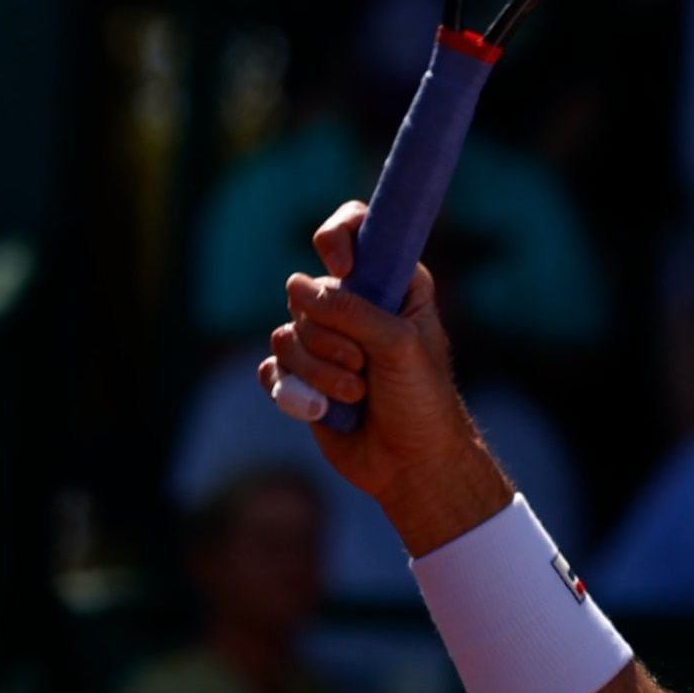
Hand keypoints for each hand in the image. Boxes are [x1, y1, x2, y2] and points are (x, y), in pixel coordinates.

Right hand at [263, 200, 511, 554]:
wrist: (412, 463)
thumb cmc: (421, 398)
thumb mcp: (399, 345)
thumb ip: (351, 312)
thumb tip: (295, 286)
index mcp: (391, 281)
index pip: (353, 228)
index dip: (336, 239)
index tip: (343, 271)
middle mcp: (355, 304)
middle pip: (307, 291)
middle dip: (332, 337)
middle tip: (366, 365)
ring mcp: (325, 340)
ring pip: (287, 333)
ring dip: (320, 371)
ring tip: (356, 393)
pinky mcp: (301, 375)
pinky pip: (272, 365)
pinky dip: (295, 388)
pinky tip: (322, 407)